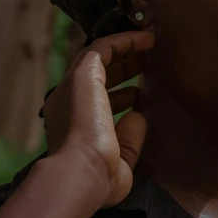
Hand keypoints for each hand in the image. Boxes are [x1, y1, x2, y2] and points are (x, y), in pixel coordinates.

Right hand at [43, 30, 154, 207]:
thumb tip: (138, 114)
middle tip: (147, 62)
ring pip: (97, 55)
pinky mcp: (83, 75)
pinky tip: (148, 39)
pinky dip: (125, 40)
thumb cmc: (98, 178)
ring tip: (150, 44)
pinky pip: (103, 47)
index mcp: (70, 125)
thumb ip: (129, 137)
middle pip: (95, 73)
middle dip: (122, 66)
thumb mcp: (120, 159)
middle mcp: (67, 102)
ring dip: (124, 48)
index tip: (139, 93)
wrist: (82, 174)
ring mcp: (72, 86)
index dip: (118, 94)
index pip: (93, 101)